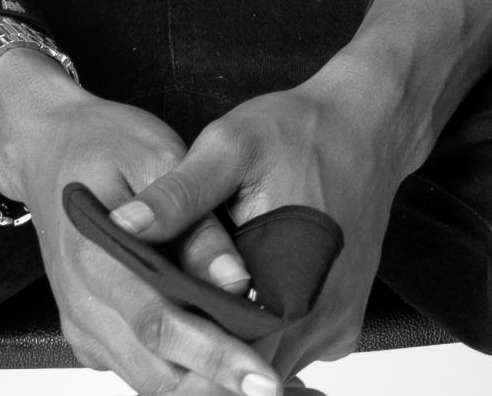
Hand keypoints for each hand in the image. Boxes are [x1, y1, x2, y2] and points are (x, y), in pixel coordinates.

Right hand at [0, 48, 285, 395]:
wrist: (48, 146)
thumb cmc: (105, 142)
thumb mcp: (158, 156)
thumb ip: (195, 223)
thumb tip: (236, 282)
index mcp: (95, 254)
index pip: (160, 324)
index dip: (215, 358)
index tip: (263, 378)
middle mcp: (82, 301)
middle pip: (155, 373)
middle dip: (215, 386)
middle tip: (271, 384)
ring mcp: (81, 323)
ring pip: (148, 382)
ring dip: (200, 386)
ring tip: (252, 375)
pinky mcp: (87, 334)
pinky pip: (137, 370)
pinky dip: (179, 374)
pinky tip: (216, 359)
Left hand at [105, 51, 419, 379]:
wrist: (369, 127)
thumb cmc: (301, 131)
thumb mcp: (230, 145)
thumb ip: (178, 194)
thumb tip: (122, 225)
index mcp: (287, 283)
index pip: (226, 352)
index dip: (186, 346)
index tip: (155, 324)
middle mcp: (318, 320)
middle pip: (248, 365)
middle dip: (205, 347)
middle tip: (169, 313)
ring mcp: (335, 328)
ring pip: (271, 362)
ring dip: (234, 343)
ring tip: (198, 301)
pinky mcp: (343, 324)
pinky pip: (294, 348)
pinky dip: (264, 335)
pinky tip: (239, 296)